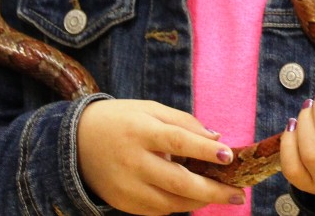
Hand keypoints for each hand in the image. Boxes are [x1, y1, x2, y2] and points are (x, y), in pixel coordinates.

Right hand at [78, 99, 244, 213]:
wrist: (74, 142)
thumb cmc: (121, 120)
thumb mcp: (150, 109)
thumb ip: (184, 122)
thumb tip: (217, 139)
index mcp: (141, 131)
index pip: (177, 141)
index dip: (204, 150)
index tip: (229, 155)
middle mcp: (132, 162)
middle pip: (178, 181)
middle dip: (213, 191)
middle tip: (239, 194)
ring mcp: (126, 187)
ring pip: (171, 202)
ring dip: (201, 201)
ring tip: (224, 196)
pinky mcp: (122, 203)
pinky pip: (158, 210)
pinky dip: (179, 206)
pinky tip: (195, 198)